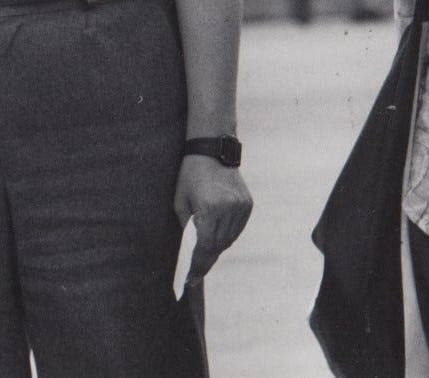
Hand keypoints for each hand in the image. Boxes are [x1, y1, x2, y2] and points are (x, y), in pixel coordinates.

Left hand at [173, 155, 252, 282]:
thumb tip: (191, 251)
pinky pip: (237, 228)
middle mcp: (228, 209)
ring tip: (205, 258)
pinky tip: (218, 240)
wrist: (213, 149)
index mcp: (209, 209)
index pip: (204, 247)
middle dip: (206, 261)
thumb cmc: (190, 175)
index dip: (197, 265)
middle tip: (196, 274)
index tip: (191, 280)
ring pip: (229, 239)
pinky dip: (228, 236)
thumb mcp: (181, 202)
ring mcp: (241, 206)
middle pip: (218, 246)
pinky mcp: (247, 203)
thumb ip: (188, 227)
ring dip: (217, 249)